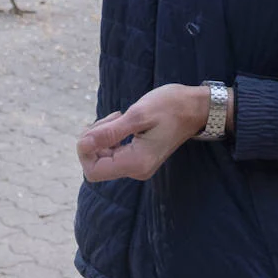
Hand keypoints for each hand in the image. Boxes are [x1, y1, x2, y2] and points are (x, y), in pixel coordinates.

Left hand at [76, 84, 209, 182]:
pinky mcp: (138, 158)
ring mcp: (137, 165)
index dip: (85, 150)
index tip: (96, 128)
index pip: (93, 171)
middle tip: (112, 118)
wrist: (195, 108)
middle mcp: (136, 170)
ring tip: (119, 116)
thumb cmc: (170, 107)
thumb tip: (83, 144)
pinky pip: (112, 152)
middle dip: (94, 140)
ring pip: (102, 157)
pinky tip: (121, 122)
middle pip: (95, 165)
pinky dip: (109, 137)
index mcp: (136, 163)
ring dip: (101, 136)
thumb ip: (109, 132)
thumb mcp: (137, 115)